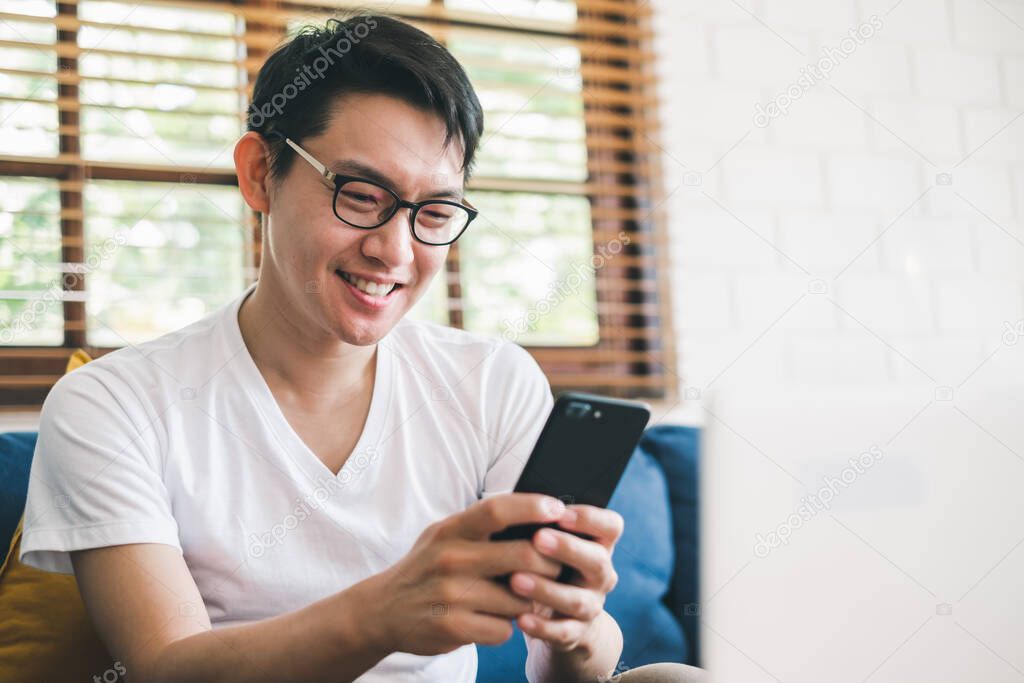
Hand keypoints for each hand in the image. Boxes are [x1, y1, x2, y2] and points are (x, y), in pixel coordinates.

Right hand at [364, 493, 566, 655]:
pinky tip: (493, 619)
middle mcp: (451, 559)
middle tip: (557, 566)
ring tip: (517, 597)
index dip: (532, 507)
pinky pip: (504, 629)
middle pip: (523, 556)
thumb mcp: (443, 535)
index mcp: (451, 530)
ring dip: (527, 601)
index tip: (557, 510)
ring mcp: (452, 595)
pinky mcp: (453, 627)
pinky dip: (506, 626)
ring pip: (520, 598)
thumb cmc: (426, 567)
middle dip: (550, 563)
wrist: (382, 609)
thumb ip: (480, 525)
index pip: (497, 510)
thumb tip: (534, 515)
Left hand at [508, 505, 622, 651]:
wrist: (558, 617)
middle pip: (597, 560)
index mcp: (599, 545)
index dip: (591, 518)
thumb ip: (543, 525)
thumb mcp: (552, 544)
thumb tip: (518, 503)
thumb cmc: (548, 564)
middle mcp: (601, 575)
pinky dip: (542, 626)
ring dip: (547, 589)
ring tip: (515, 579)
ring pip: (578, 600)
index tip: (561, 513)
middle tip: (537, 538)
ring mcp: (592, 606)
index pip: (611, 526)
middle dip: (568, 548)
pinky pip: (562, 632)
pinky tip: (520, 618)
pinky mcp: (576, 634)